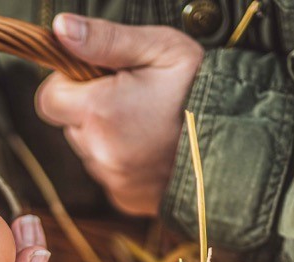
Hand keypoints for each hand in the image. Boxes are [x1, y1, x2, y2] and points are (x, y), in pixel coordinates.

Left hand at [35, 13, 203, 216]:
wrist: (244, 145)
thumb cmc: (203, 90)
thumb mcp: (160, 49)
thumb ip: (105, 39)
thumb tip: (60, 29)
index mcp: (100, 111)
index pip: (48, 99)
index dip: (68, 83)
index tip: (100, 77)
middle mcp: (101, 152)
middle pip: (70, 124)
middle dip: (92, 109)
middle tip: (135, 98)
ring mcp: (113, 180)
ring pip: (90, 150)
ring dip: (108, 136)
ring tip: (149, 123)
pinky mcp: (126, 199)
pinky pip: (109, 175)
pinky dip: (124, 161)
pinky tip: (154, 148)